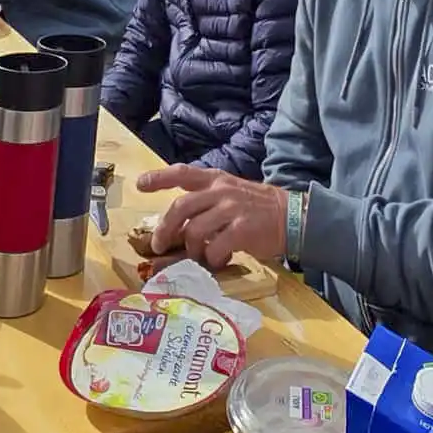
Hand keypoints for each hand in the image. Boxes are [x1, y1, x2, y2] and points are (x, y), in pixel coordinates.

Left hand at [133, 165, 289, 267]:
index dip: (159, 178)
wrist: (292, 217)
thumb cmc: (258, 208)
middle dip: (165, 229)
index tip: (140, 184)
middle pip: (180, 207)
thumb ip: (206, 202)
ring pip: (194, 231)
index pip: (182, 173)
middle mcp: (221, 191)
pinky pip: (215, 247)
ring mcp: (232, 209)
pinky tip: (220, 259)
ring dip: (192, 250)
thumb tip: (177, 224)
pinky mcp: (242, 229)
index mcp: (216, 179)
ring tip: (200, 256)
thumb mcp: (231, 193)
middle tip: (159, 244)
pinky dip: (212, 258)